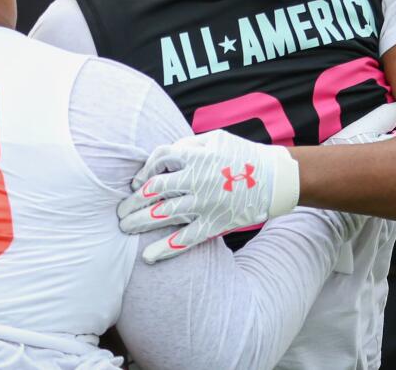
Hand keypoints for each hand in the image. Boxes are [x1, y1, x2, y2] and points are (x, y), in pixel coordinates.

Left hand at [118, 130, 299, 263]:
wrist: (275, 178)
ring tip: (125, 229)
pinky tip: (148, 257)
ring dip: (139, 222)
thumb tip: (164, 156)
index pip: (158, 159)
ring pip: (163, 214)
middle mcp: (196, 179)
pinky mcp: (214, 223)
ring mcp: (204, 203)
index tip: (136, 184)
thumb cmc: (243, 155)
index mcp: (196, 156)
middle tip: (120, 211)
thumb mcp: (216, 139)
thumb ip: (189, 145)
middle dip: (132, 201)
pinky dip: (164, 249)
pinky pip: (185, 239)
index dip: (143, 171)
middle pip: (153, 190)